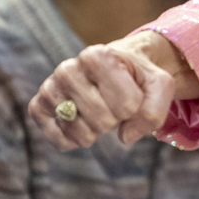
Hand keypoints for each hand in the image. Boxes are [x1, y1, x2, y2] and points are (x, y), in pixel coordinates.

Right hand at [27, 30, 190, 148]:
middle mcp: (68, 68)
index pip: (128, 105)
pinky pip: (57, 138)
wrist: (116, 67)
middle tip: (113, 104)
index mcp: (97, 56)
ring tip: (98, 113)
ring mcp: (50, 87)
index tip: (132, 91)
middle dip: (116, 120)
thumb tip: (125, 137)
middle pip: (103, 120)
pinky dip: (73, 142)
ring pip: (79, 131)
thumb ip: (155, 109)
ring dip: (96, 132)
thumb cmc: (138, 77)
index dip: (136, 107)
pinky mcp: (39, 106)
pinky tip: (82, 126)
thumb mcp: (159, 85)